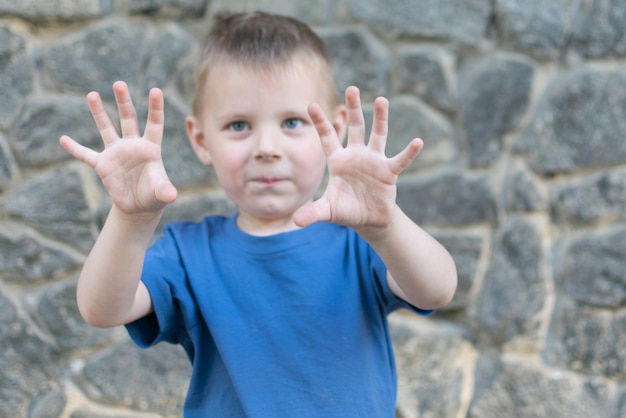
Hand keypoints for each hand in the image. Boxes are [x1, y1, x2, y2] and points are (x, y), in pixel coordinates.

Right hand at [60, 81, 176, 217]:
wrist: (138, 205)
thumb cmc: (154, 195)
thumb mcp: (161, 193)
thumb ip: (165, 191)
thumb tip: (172, 196)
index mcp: (150, 148)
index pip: (154, 124)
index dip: (155, 108)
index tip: (156, 90)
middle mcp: (132, 145)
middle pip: (128, 119)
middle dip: (124, 102)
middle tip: (119, 83)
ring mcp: (116, 153)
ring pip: (106, 128)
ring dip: (99, 113)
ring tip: (92, 94)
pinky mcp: (103, 165)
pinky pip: (86, 155)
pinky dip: (75, 148)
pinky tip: (63, 139)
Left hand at [293, 86, 422, 230]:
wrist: (368, 220)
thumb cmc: (346, 210)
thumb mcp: (327, 211)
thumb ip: (313, 212)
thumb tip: (297, 221)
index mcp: (338, 161)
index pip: (328, 138)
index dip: (320, 122)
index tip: (311, 105)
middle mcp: (356, 155)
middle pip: (354, 127)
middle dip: (353, 109)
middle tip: (352, 88)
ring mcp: (374, 161)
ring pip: (377, 135)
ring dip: (380, 118)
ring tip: (381, 100)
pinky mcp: (389, 172)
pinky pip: (400, 160)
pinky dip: (409, 152)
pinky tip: (418, 142)